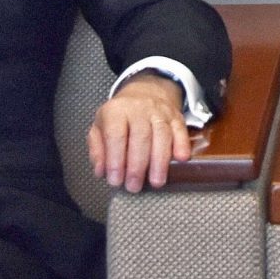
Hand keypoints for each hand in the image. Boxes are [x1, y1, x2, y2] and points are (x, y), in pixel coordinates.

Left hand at [86, 72, 191, 191]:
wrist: (145, 92)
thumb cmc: (120, 116)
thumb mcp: (100, 127)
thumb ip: (97, 150)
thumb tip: (101, 171)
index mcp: (116, 111)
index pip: (116, 135)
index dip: (115, 159)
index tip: (115, 180)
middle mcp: (139, 109)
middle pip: (140, 136)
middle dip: (137, 165)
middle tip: (134, 186)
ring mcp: (160, 112)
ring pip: (162, 134)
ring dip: (160, 161)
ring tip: (156, 182)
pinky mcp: (176, 117)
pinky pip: (180, 130)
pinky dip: (182, 144)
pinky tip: (181, 159)